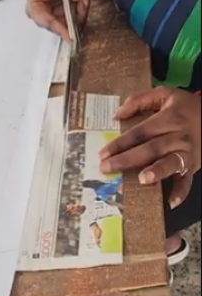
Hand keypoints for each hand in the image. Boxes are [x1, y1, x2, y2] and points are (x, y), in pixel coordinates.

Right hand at [26, 0, 88, 40]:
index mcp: (34, 6)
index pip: (47, 22)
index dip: (60, 30)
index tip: (72, 37)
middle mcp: (45, 13)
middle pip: (62, 23)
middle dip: (75, 15)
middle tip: (82, 2)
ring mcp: (57, 12)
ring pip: (73, 20)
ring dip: (81, 8)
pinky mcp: (67, 9)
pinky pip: (78, 13)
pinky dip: (83, 5)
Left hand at [99, 87, 200, 208]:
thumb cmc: (185, 106)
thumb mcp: (164, 93)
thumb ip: (139, 100)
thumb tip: (117, 114)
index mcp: (167, 119)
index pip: (140, 132)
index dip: (121, 142)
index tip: (103, 153)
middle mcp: (177, 136)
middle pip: (150, 149)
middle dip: (127, 159)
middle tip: (107, 168)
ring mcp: (187, 152)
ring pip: (170, 163)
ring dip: (157, 172)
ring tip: (141, 179)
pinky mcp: (195, 165)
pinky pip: (188, 180)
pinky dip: (181, 191)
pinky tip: (171, 201)